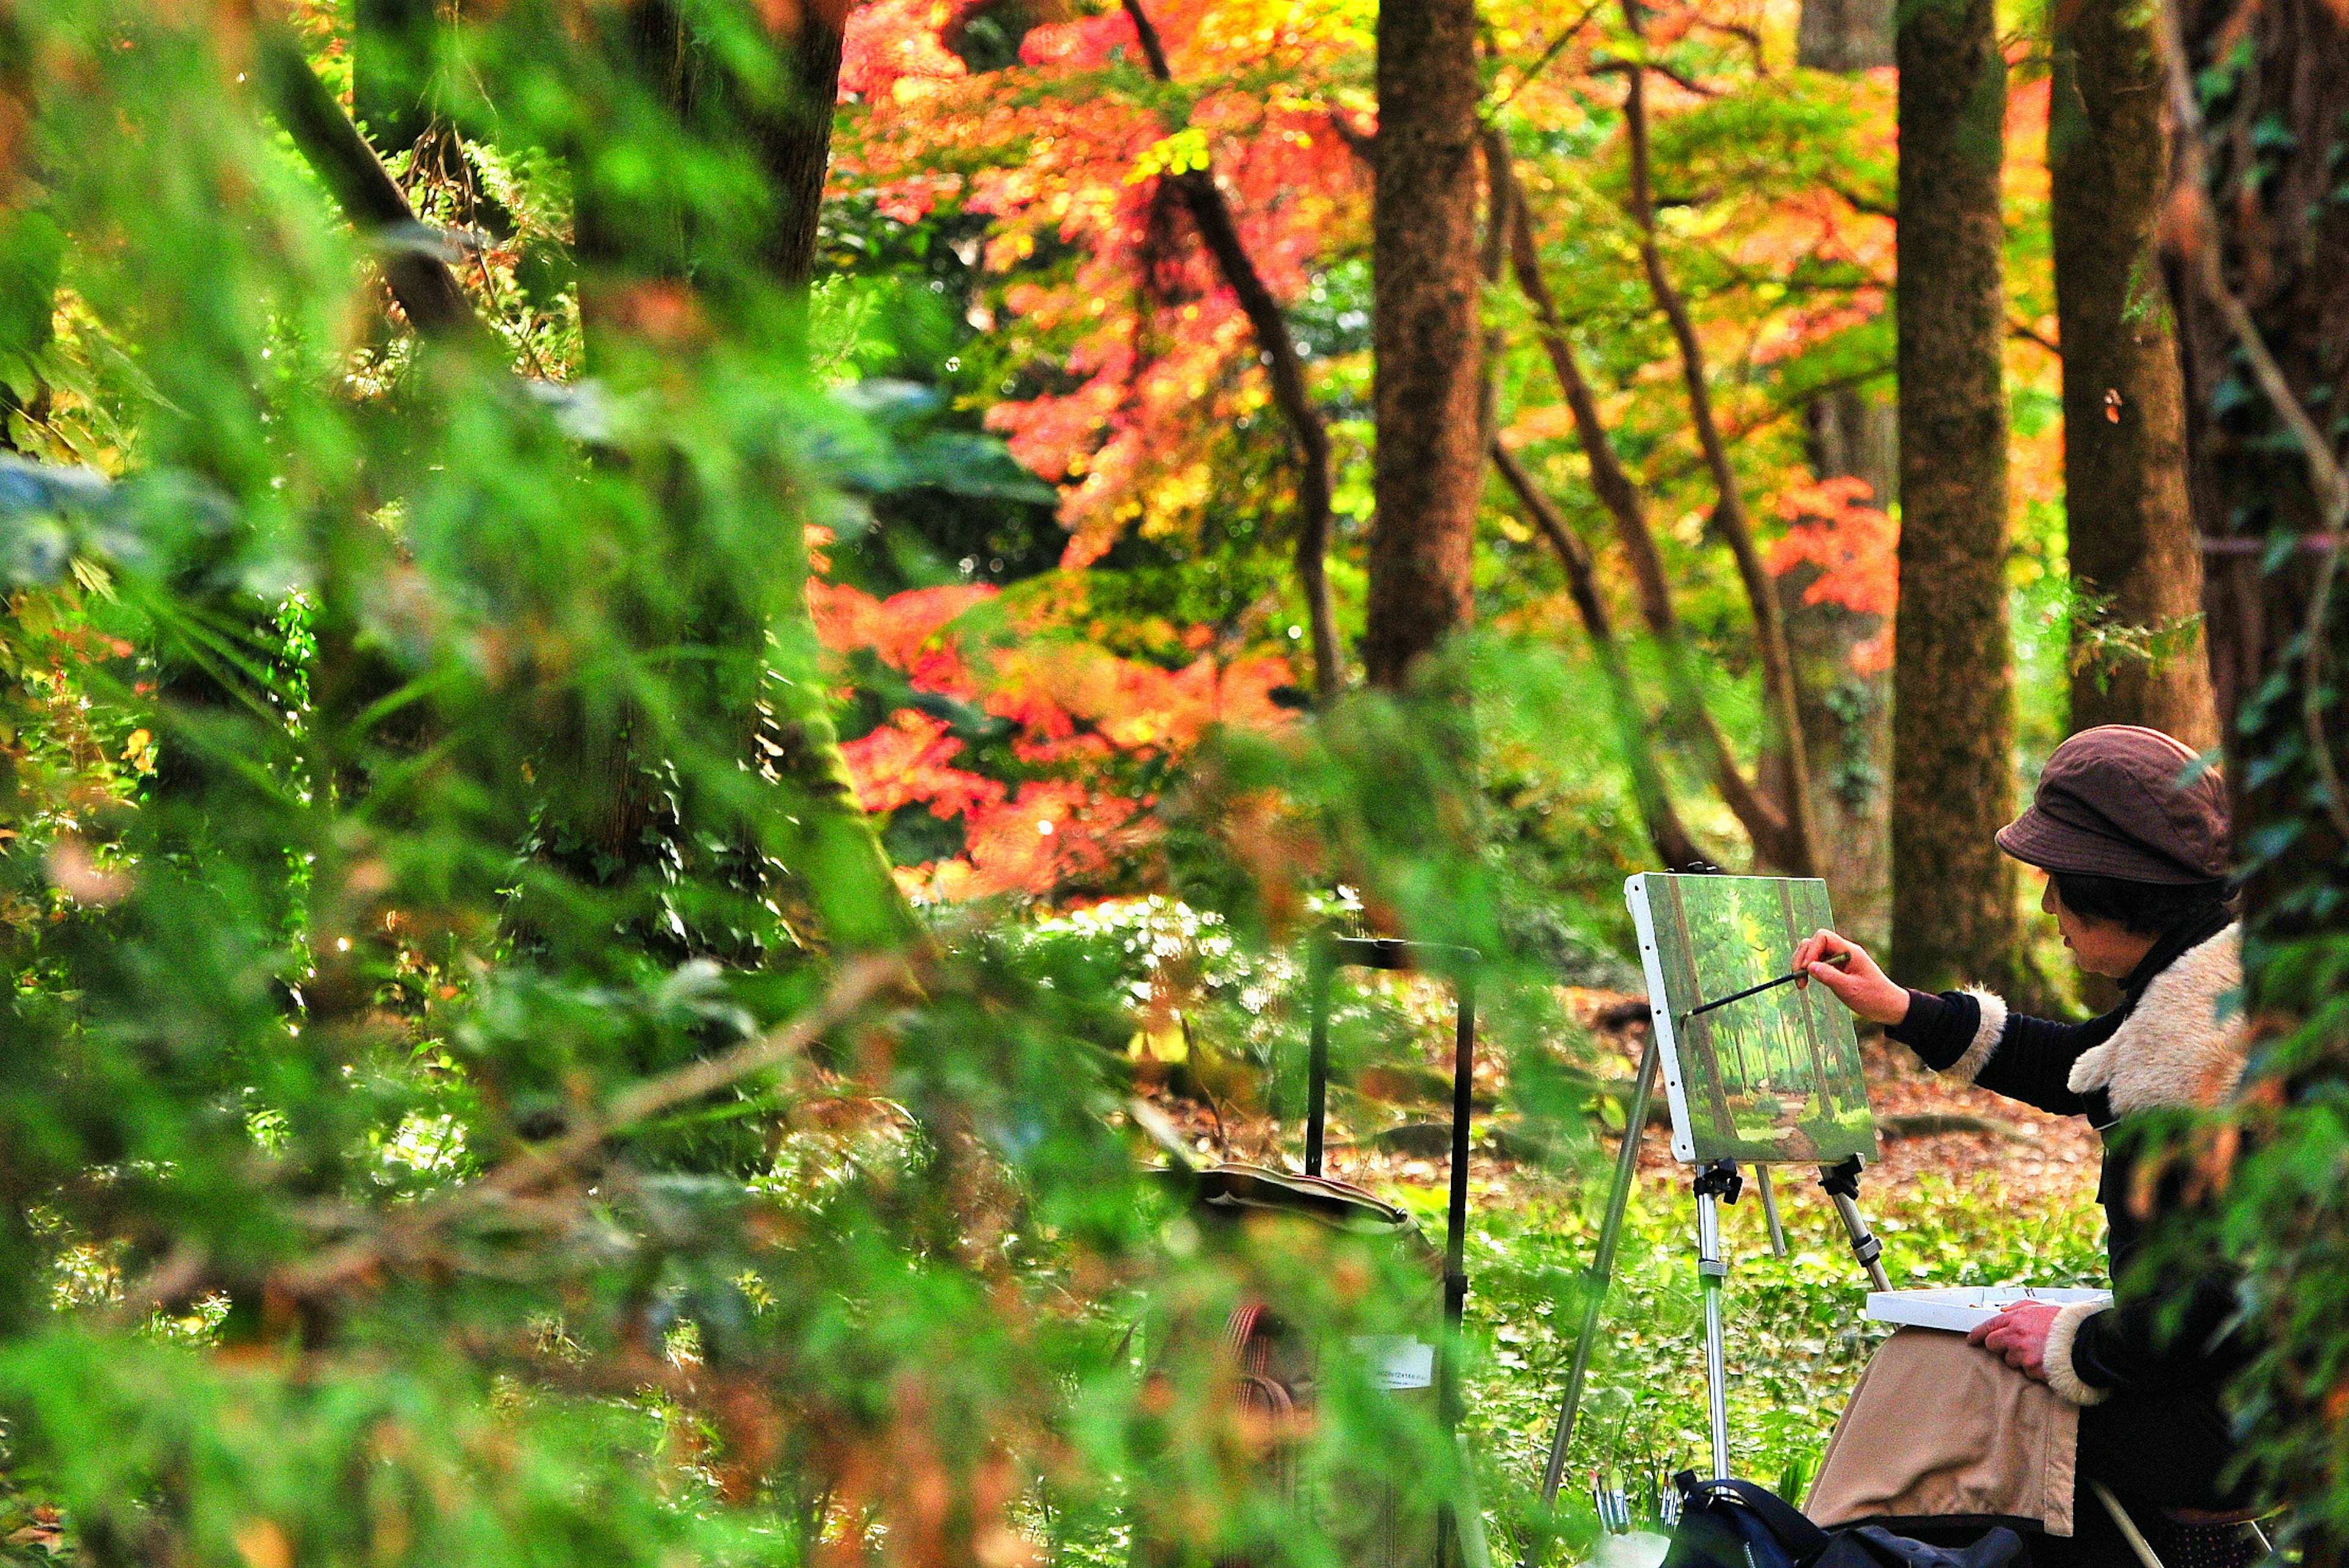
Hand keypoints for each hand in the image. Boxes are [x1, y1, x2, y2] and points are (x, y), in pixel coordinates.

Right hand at [1790, 929, 1908, 1025]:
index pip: (1823, 937)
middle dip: (1802, 958)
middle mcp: (1844, 951)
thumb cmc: (1874, 998)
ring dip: (1803, 964)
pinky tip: (1808, 982)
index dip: (1811, 950)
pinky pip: (1818, 962)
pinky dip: (1809, 970)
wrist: (1890, 1007)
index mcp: (1850, 951)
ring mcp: (1840, 959)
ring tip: (1801, 984)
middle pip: (1814, 942)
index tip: (1806, 969)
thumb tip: (1809, 966)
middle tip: (1799, 979)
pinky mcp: (1837, 968)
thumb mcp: (1850, 990)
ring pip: (1813, 952)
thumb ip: (1829, 976)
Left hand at [1968, 1300, 2061, 1381]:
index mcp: (2017, 1318)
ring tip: (2040, 1352)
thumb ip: (2019, 1308)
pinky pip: (2026, 1372)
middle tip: (2015, 1347)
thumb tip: (2003, 1310)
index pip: (1988, 1326)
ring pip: (2010, 1360)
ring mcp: (2023, 1353)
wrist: (2087, 1341)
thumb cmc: (2066, 1324)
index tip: (1972, 1339)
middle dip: (2000, 1347)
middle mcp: (2016, 1335)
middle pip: (1993, 1345)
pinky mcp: (2032, 1368)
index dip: (1978, 1334)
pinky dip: (2034, 1369)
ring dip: (2020, 1359)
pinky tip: (2047, 1361)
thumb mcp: (2041, 1308)